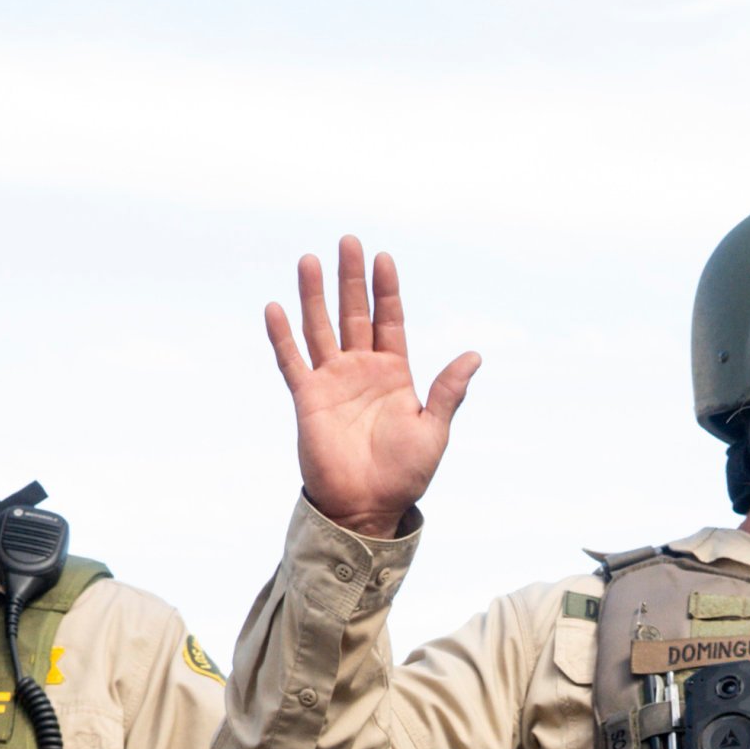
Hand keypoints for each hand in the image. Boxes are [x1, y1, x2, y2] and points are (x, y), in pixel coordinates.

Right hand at [263, 235, 478, 541]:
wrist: (367, 507)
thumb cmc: (403, 474)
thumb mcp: (434, 430)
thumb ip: (448, 391)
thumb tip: (474, 355)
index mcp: (394, 373)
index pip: (390, 320)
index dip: (386, 289)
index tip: (383, 257)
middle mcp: (362, 370)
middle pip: (355, 313)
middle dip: (351, 278)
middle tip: (348, 241)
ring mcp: (332, 381)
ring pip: (321, 328)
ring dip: (314, 295)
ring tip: (309, 260)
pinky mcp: (307, 399)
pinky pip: (292, 361)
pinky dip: (282, 336)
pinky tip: (275, 307)